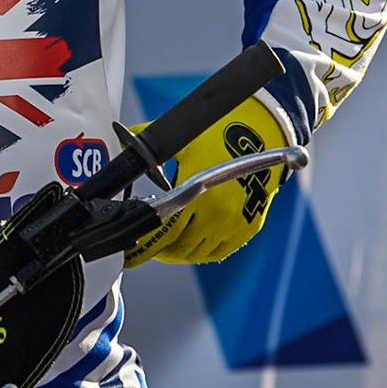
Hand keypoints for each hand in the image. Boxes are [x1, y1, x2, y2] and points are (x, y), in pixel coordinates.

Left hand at [124, 95, 288, 266]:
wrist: (264, 132)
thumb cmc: (221, 132)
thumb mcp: (182, 140)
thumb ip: (147, 144)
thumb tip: (121, 141)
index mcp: (197, 195)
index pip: (163, 233)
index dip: (143, 247)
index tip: (131, 255)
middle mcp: (217, 215)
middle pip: (176, 248)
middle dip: (156, 248)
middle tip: (144, 241)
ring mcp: (234, 225)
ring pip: (195, 254)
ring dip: (176, 252)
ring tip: (163, 241)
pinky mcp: (246, 229)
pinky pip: (216, 252)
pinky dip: (199, 251)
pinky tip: (187, 242)